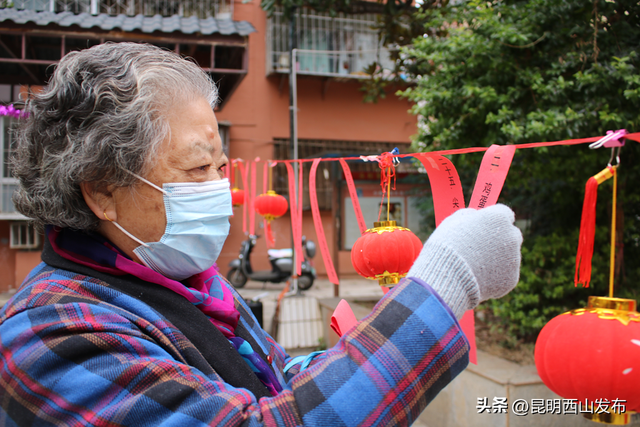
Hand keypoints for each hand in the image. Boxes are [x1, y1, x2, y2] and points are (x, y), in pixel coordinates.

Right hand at [407, 204, 522, 318]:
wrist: (448, 276)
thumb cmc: (447, 246)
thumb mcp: (453, 222)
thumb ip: (468, 215)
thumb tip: (475, 215)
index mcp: (499, 218)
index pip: (504, 213)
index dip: (493, 220)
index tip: (486, 226)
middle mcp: (512, 236)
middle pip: (511, 234)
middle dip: (500, 239)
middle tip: (481, 247)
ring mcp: (514, 258)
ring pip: (509, 256)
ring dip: (497, 258)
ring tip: (474, 265)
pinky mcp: (512, 278)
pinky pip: (504, 274)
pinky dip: (494, 276)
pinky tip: (478, 277)